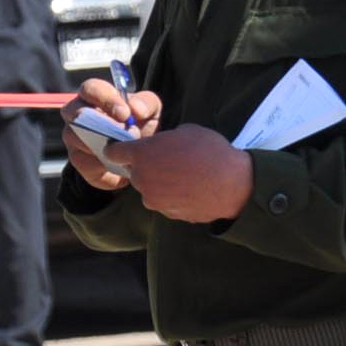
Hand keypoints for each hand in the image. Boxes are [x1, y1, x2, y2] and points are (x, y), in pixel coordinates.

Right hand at [59, 78, 161, 191]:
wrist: (138, 158)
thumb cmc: (141, 126)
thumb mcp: (151, 111)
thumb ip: (146, 103)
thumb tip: (135, 108)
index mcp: (96, 96)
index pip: (90, 88)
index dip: (105, 99)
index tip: (125, 114)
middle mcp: (78, 113)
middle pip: (72, 110)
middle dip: (99, 121)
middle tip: (122, 131)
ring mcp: (74, 136)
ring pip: (74, 136)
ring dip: (100, 142)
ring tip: (123, 148)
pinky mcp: (78, 159)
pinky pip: (82, 159)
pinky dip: (101, 161)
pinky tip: (117, 162)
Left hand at [116, 124, 251, 223]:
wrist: (231, 184)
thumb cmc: (210, 152)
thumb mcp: (186, 131)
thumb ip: (165, 140)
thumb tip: (162, 145)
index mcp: (142, 154)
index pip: (113, 152)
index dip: (118, 149)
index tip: (123, 149)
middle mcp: (141, 178)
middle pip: (134, 172)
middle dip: (145, 167)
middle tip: (168, 161)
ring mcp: (153, 199)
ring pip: (148, 189)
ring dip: (159, 183)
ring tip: (183, 177)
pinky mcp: (166, 213)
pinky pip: (163, 202)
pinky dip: (172, 197)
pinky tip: (190, 189)